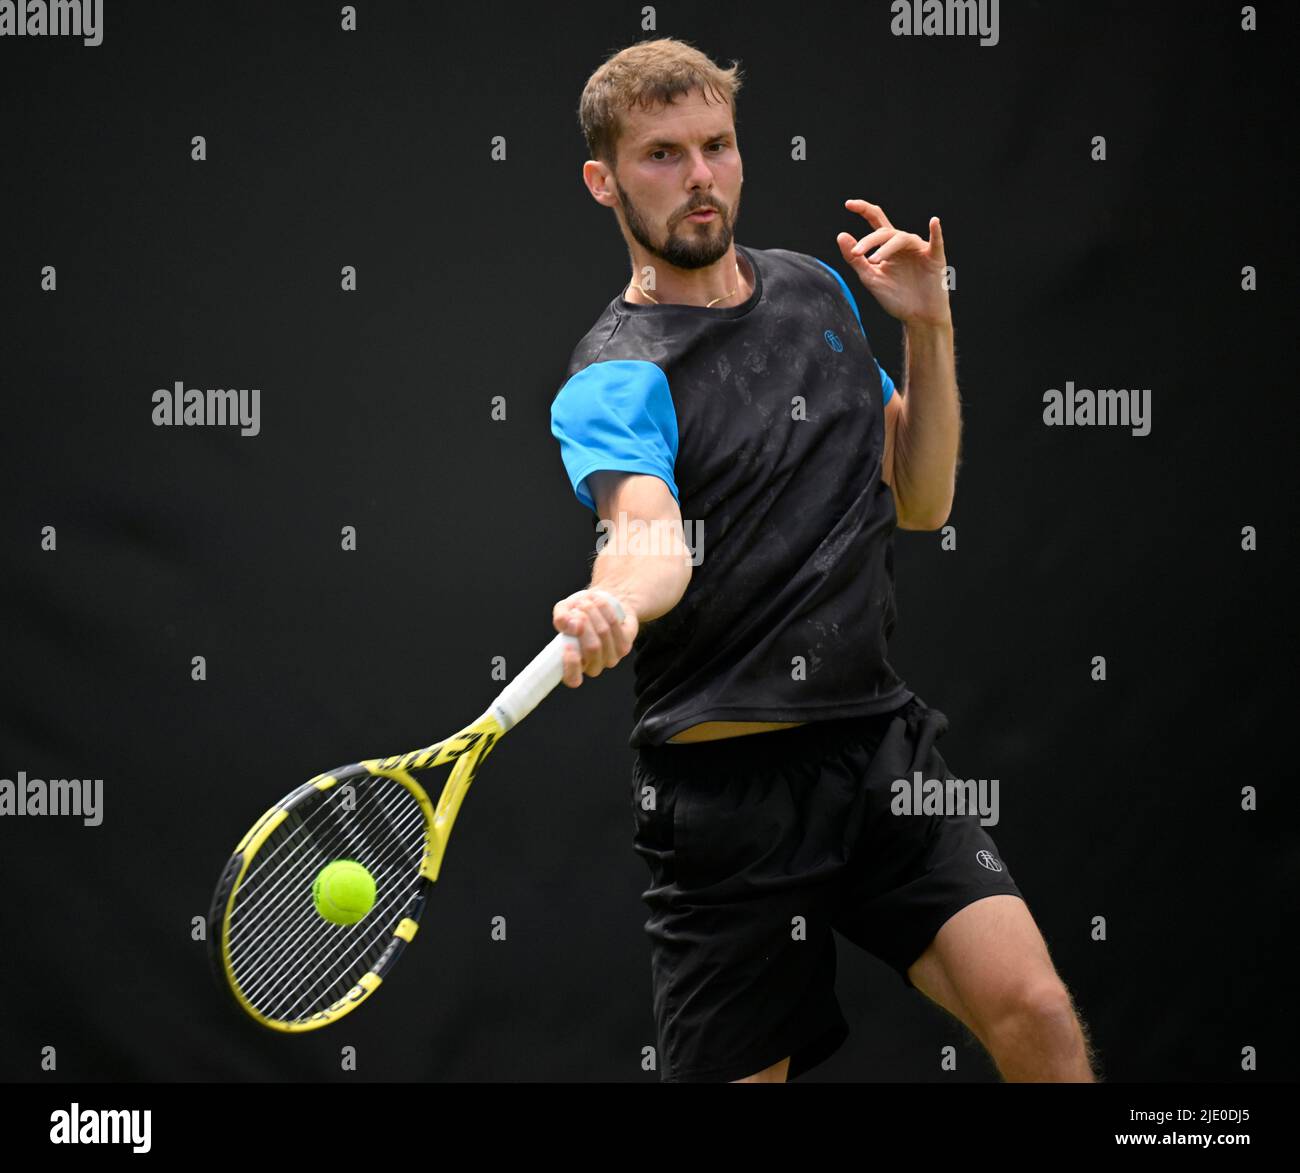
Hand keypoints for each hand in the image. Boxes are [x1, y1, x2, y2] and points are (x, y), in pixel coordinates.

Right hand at [552, 588, 637, 686]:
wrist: (602, 605)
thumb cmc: (579, 612)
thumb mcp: (564, 612)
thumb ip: (560, 618)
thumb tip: (568, 625)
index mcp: (574, 666)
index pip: (572, 678)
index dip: (571, 664)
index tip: (566, 644)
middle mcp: (592, 667)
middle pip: (591, 647)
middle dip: (583, 621)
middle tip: (577, 608)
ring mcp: (610, 659)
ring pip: (603, 633)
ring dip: (592, 611)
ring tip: (586, 602)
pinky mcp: (624, 647)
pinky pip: (614, 624)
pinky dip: (604, 609)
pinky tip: (599, 602)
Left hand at [836, 199, 950, 327]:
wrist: (917, 318)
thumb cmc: (896, 298)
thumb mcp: (871, 279)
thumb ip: (855, 259)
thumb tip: (841, 235)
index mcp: (887, 247)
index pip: (876, 222)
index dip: (863, 210)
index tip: (848, 204)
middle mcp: (903, 244)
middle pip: (885, 232)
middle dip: (869, 241)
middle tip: (856, 254)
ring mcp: (919, 249)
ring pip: (901, 238)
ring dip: (886, 247)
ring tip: (874, 261)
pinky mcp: (935, 258)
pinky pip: (936, 242)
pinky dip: (936, 232)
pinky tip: (934, 222)